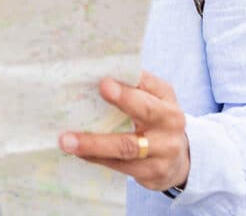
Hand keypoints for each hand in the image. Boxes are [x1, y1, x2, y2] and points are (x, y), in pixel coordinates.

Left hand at [58, 71, 189, 190]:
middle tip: (95, 96)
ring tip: (66, 140)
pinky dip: (97, 158)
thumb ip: (131, 86)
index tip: (103, 82)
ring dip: (94, 144)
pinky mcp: (153, 173)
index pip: (148, 84)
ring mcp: (164, 151)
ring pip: (127, 147)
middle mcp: (170, 122)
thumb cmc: (154, 120)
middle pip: (146, 111)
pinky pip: (121, 166)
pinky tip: (78, 153)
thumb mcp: (151, 99)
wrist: (179, 159)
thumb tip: (92, 73)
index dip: (127, 83)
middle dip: (122, 102)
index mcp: (165, 98)